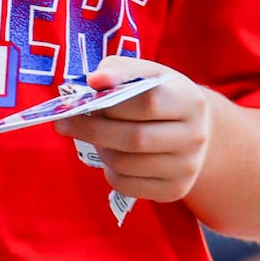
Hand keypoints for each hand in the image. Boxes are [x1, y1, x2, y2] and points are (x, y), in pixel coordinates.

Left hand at [56, 57, 213, 201]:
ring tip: (93, 137)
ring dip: (100, 150)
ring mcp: (187, 168)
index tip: (79, 101)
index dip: (110, 101)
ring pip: (126, 164)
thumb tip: (95, 80)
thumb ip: (120, 70)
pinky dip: (110, 171)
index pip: (147, 102)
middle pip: (135, 138)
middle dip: (92, 130)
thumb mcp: (148, 74)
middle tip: (63, 124)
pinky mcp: (175, 190)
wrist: (196, 133)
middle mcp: (195, 137)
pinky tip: (111, 157)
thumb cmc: (162, 97)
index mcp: (190, 101)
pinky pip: (127, 185)